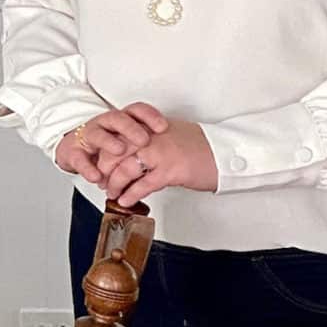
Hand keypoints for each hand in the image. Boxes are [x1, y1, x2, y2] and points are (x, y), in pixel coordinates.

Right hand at [55, 105, 168, 184]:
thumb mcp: (128, 143)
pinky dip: (87, 168)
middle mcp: (105, 124)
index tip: (163, 127)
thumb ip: (144, 147)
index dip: (150, 117)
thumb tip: (173, 157)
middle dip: (131, 128)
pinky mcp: (73, 152)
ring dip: (109, 142)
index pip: (137, 111)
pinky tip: (96, 176)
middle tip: (144, 140)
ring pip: (98, 134)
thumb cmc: (106, 145)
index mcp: (121, 119)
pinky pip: (79, 158)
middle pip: (118, 119)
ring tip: (119, 150)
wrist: (74, 149)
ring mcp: (88, 136)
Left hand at [105, 111, 219, 209]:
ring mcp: (161, 153)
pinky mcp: (170, 171)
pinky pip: (142, 185)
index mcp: (152, 125)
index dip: (107, 151)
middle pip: (116, 151)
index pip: (119, 134)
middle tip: (102, 181)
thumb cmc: (202, 146)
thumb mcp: (172, 134)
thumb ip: (152, 139)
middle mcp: (153, 136)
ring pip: (125, 168)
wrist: (225, 153)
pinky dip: (131, 195)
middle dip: (105, 169)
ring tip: (112, 193)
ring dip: (115, 184)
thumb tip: (135, 153)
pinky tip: (126, 201)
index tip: (102, 163)